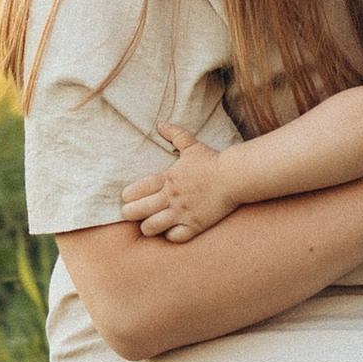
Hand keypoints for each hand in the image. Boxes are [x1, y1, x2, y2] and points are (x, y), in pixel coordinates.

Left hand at [120, 123, 238, 242]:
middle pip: (136, 212)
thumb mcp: (191, 145)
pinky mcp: (194, 225)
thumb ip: (174, 134)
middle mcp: (170, 197)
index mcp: (166, 179)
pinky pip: (174, 237)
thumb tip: (160, 124)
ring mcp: (181, 213)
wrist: (234, 177)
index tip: (129, 198)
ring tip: (150, 225)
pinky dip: (170, 236)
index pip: (134, 191)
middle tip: (133, 214)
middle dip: (130, 214)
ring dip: (148, 227)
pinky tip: (171, 230)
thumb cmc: (211, 161)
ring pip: (151, 227)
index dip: (127, 197)